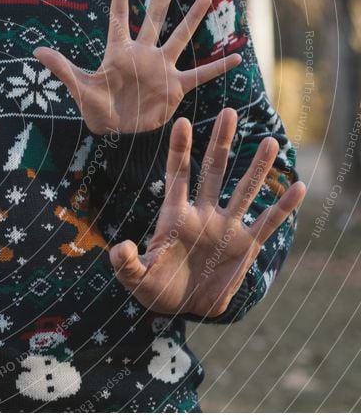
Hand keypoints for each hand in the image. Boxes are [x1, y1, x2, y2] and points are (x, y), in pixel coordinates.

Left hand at [34, 0, 242, 134]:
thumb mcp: (78, 86)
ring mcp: (161, 69)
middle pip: (154, 19)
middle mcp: (142, 55)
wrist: (115, 132)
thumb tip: (36, 52)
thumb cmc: (94, 108)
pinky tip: (236, 56)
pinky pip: (200, 74)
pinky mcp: (174, 88)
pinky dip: (217, 67)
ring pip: (180, 38)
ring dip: (192, 19)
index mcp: (118, 52)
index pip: (119, 17)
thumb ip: (62, 68)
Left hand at [108, 109, 305, 317]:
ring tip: (269, 141)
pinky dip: (283, 207)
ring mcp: (226, 228)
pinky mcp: (246, 246)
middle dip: (220, 143)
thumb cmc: (154, 288)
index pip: (177, 176)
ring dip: (256, 167)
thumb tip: (121, 247)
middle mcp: (203, 215)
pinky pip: (267, 223)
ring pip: (244, 190)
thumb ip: (126, 263)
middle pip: (213, 171)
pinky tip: (299, 187)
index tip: (181, 122)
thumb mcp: (135, 278)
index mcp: (175, 217)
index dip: (179, 150)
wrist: (182, 307)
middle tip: (229, 112)